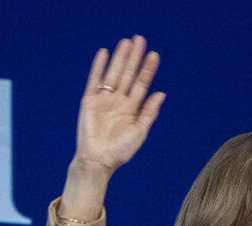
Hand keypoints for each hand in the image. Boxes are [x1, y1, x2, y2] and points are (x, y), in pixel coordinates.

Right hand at [73, 35, 163, 177]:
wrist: (99, 160)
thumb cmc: (121, 150)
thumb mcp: (140, 131)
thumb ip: (149, 112)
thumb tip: (162, 93)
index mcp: (132, 108)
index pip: (142, 84)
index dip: (148, 69)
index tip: (155, 55)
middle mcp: (119, 100)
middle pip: (128, 74)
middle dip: (134, 57)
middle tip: (140, 39)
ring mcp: (104, 99)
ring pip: (113, 73)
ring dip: (119, 58)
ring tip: (126, 42)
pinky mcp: (89, 101)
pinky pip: (94, 80)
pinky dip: (98, 67)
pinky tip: (104, 53)